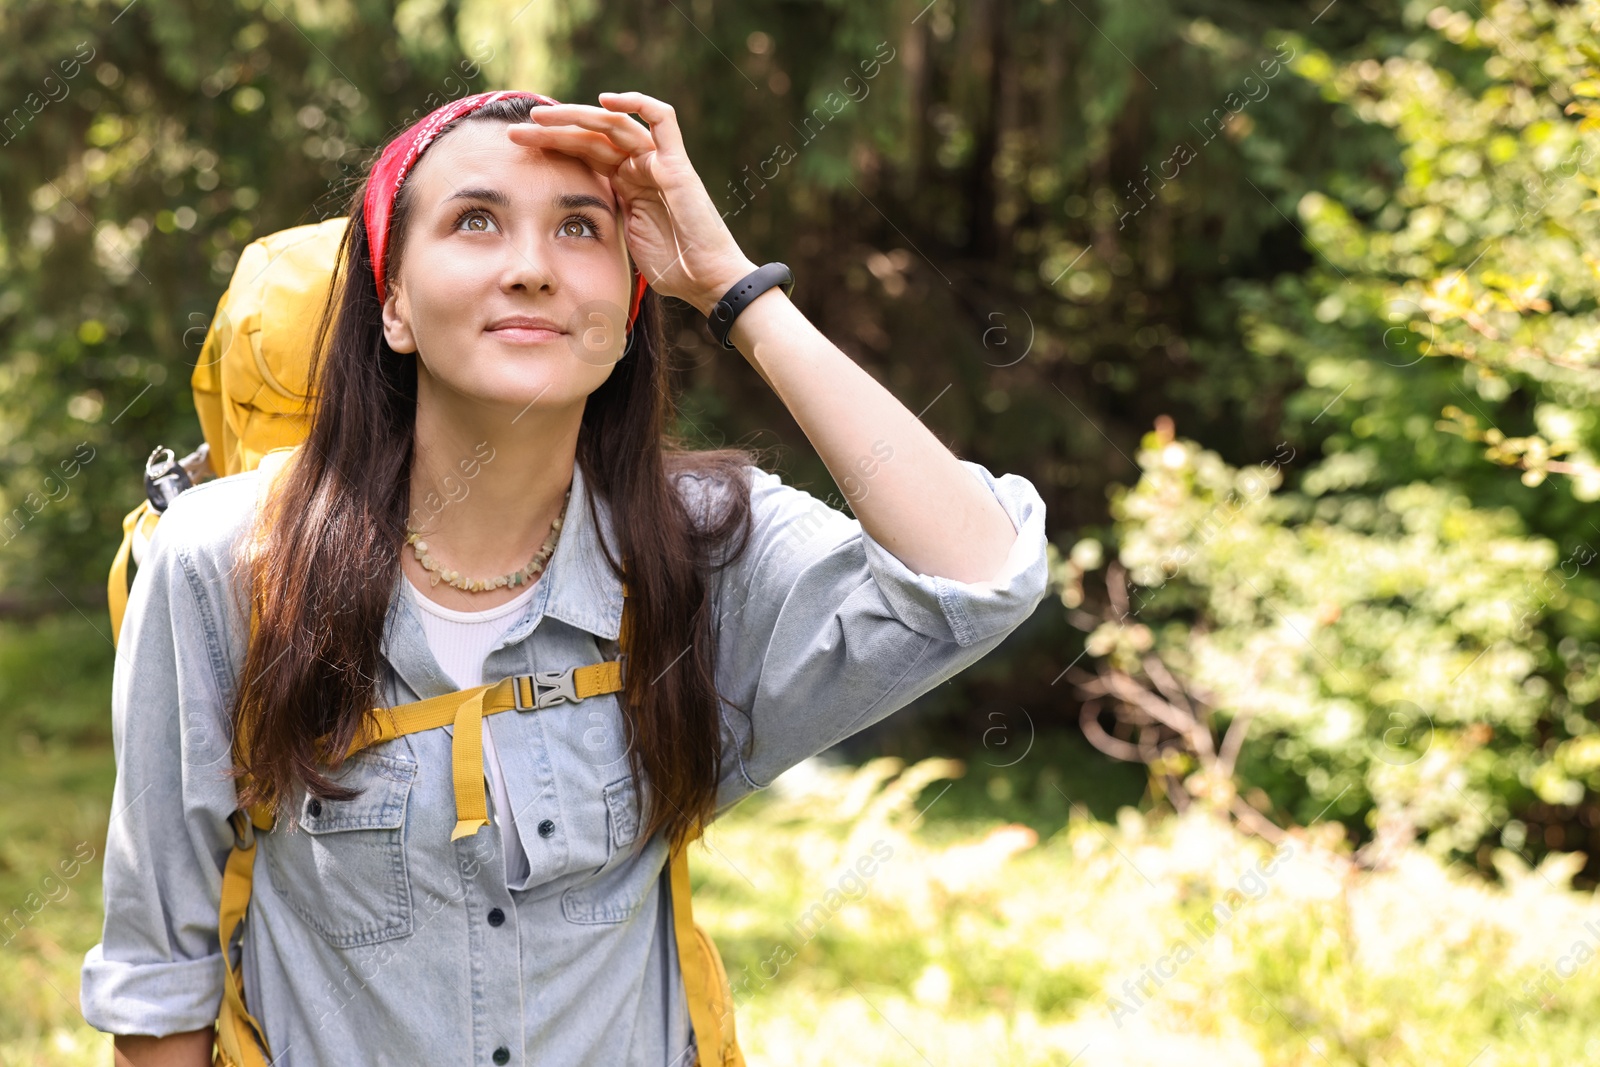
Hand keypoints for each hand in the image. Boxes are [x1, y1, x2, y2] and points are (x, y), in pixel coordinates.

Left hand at [506, 93, 758, 318]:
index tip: (517, 151)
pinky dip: (637, 104)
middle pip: (591, 136)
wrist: (705, 281)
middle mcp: (640, 167)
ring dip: (575, 117)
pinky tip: (605, 101)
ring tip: (540, 119)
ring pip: (614, 124)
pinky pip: (662, 120)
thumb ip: (601, 220)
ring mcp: (658, 163)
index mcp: (625, 184)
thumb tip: (563, 226)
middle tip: (515, 134)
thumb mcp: (620, 241)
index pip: (583, 153)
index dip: (551, 147)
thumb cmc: (671, 270)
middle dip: (552, 131)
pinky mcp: (677, 164)